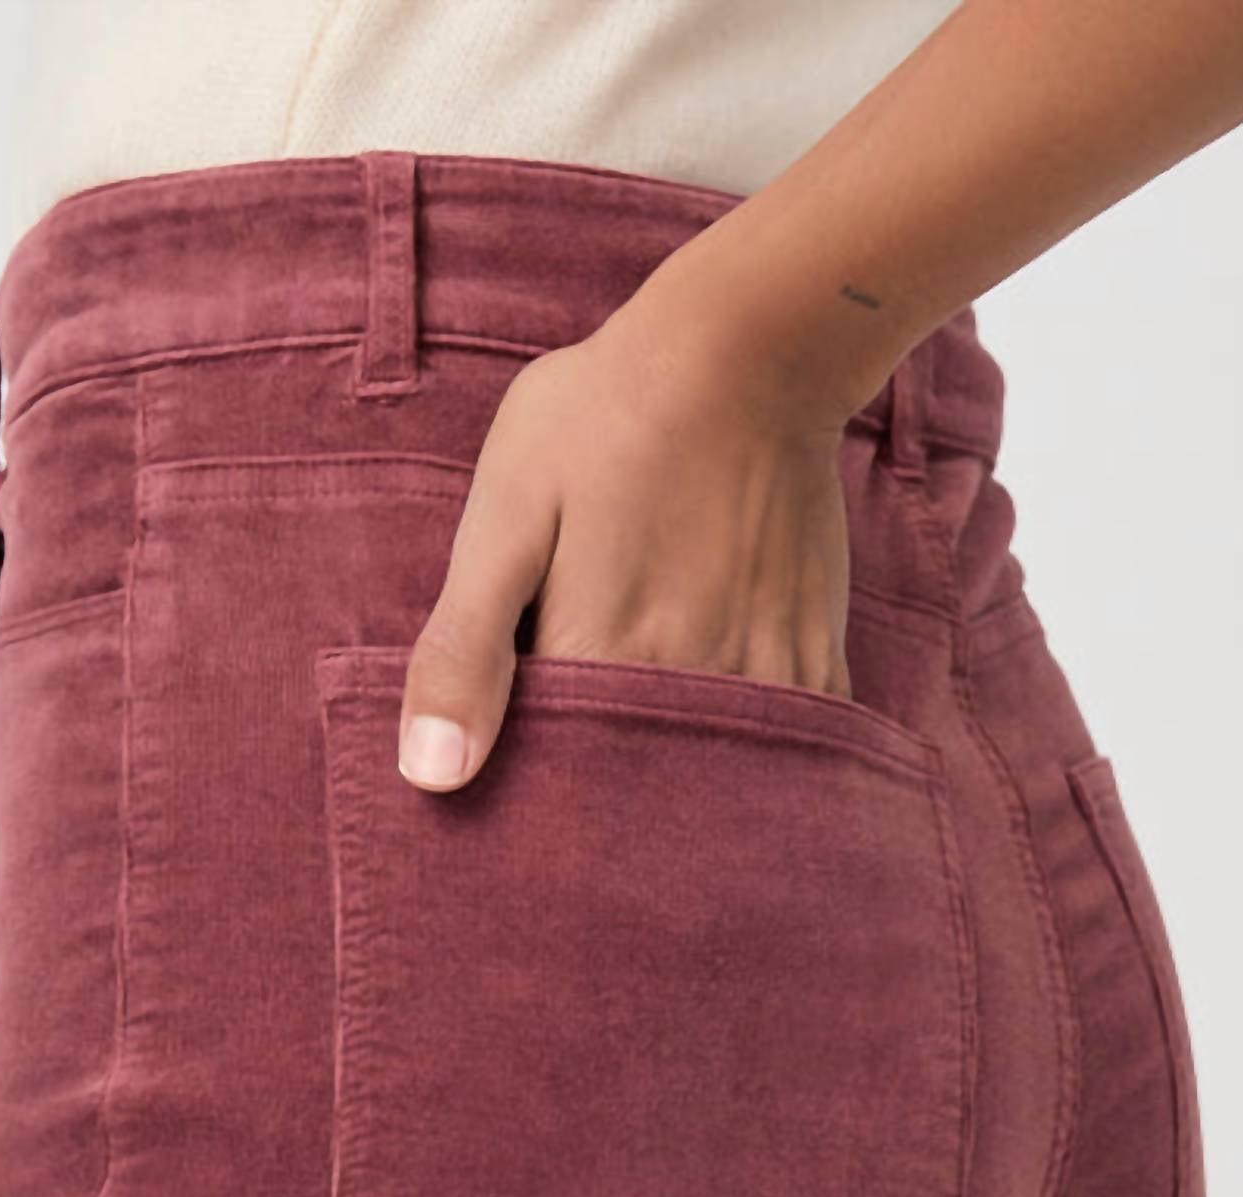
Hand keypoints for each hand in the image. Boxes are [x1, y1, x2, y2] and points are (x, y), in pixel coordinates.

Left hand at [396, 286, 861, 791]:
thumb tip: (429, 777)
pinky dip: (751, 757)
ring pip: (708, 777)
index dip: (521, 787)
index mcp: (599, 664)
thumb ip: (464, 651)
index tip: (509, 777)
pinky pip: (785, 749)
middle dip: (600, 800)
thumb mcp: (504, 516)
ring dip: (675, 779)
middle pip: (631, 788)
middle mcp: (688, 690)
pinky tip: (720, 731)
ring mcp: (763, 679)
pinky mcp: (813, 660)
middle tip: (580, 774)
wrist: (749, 351)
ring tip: (649, 755)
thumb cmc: (603, 420)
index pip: (548, 777)